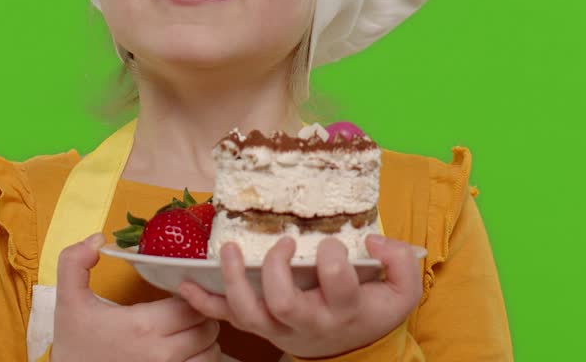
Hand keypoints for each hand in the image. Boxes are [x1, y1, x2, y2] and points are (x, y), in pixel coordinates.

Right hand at [52, 233, 220, 361]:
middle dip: (202, 315)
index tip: (180, 293)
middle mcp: (161, 353)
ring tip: (187, 331)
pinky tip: (184, 352)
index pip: (193, 305)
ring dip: (204, 340)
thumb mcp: (68, 301)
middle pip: (208, 327)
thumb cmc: (74, 345)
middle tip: (186, 310)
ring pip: (210, 352)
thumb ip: (75, 262)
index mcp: (142, 325)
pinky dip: (200, 359)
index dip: (191, 295)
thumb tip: (98, 238)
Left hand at [176, 235, 421, 358]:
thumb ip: (399, 261)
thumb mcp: (401, 290)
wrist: (352, 346)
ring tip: (229, 249)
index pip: (336, 282)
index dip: (331, 257)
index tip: (329, 243)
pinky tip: (184, 285)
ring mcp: (279, 327)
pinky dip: (204, 303)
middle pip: (283, 301)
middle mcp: (308, 320)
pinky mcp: (260, 326)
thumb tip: (372, 239)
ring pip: (249, 312)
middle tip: (281, 243)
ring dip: (233, 280)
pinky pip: (227, 318)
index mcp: (344, 308)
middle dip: (277, 267)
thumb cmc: (372, 309)